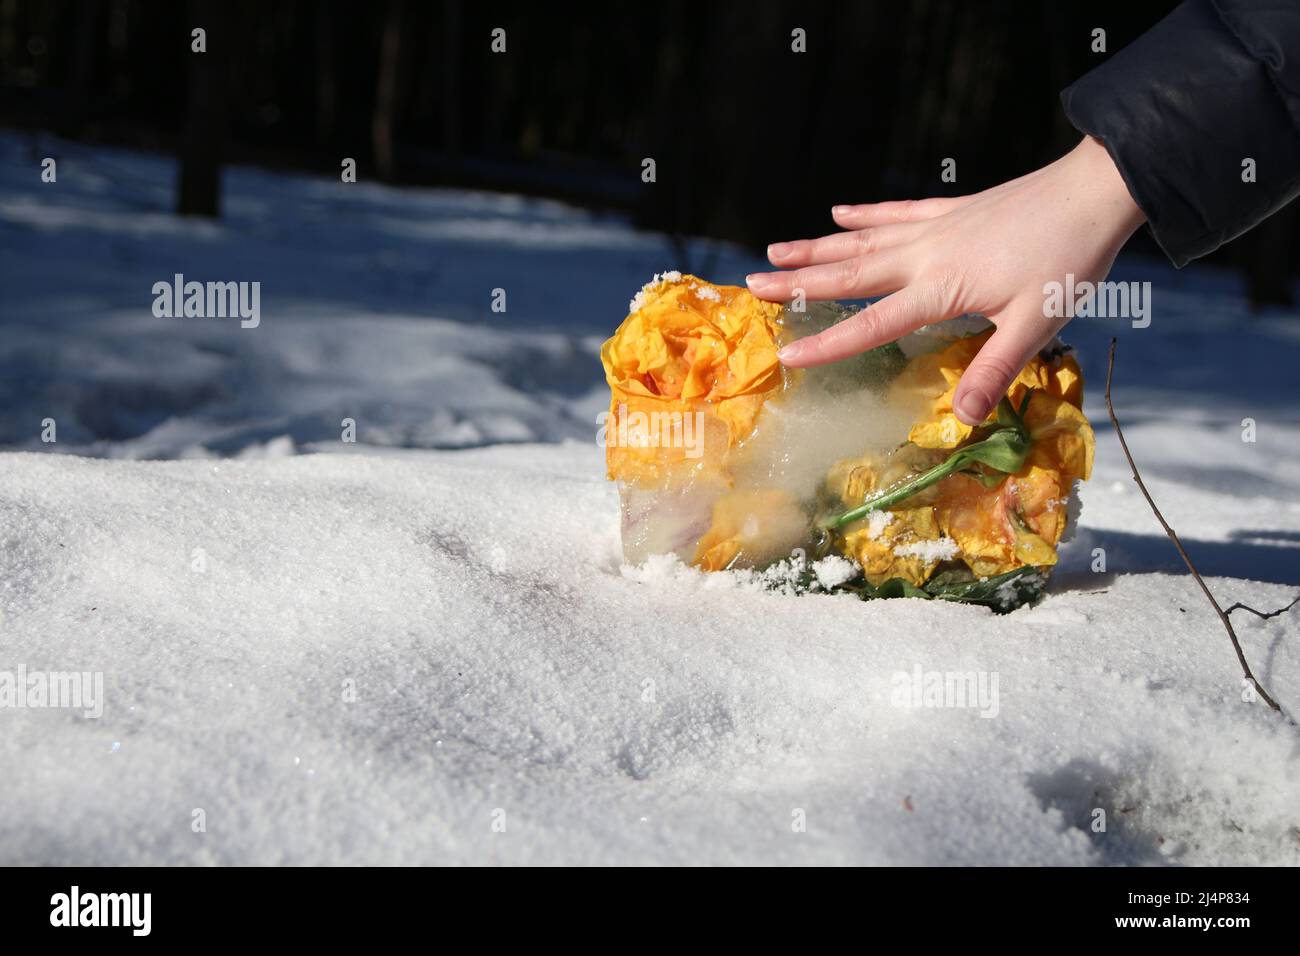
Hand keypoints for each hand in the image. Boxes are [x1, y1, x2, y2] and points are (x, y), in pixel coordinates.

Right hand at [745, 136, 1146, 424]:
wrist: (1095, 191)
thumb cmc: (1068, 260)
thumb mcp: (1036, 323)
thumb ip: (994, 369)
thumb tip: (962, 419)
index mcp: (941, 288)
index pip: (872, 322)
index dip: (828, 343)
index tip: (786, 356)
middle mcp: (926, 255)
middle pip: (850, 272)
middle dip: (799, 281)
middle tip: (752, 284)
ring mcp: (936, 227)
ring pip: (863, 240)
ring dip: (817, 248)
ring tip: (775, 250)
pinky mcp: (953, 209)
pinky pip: (897, 211)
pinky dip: (865, 213)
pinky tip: (838, 211)